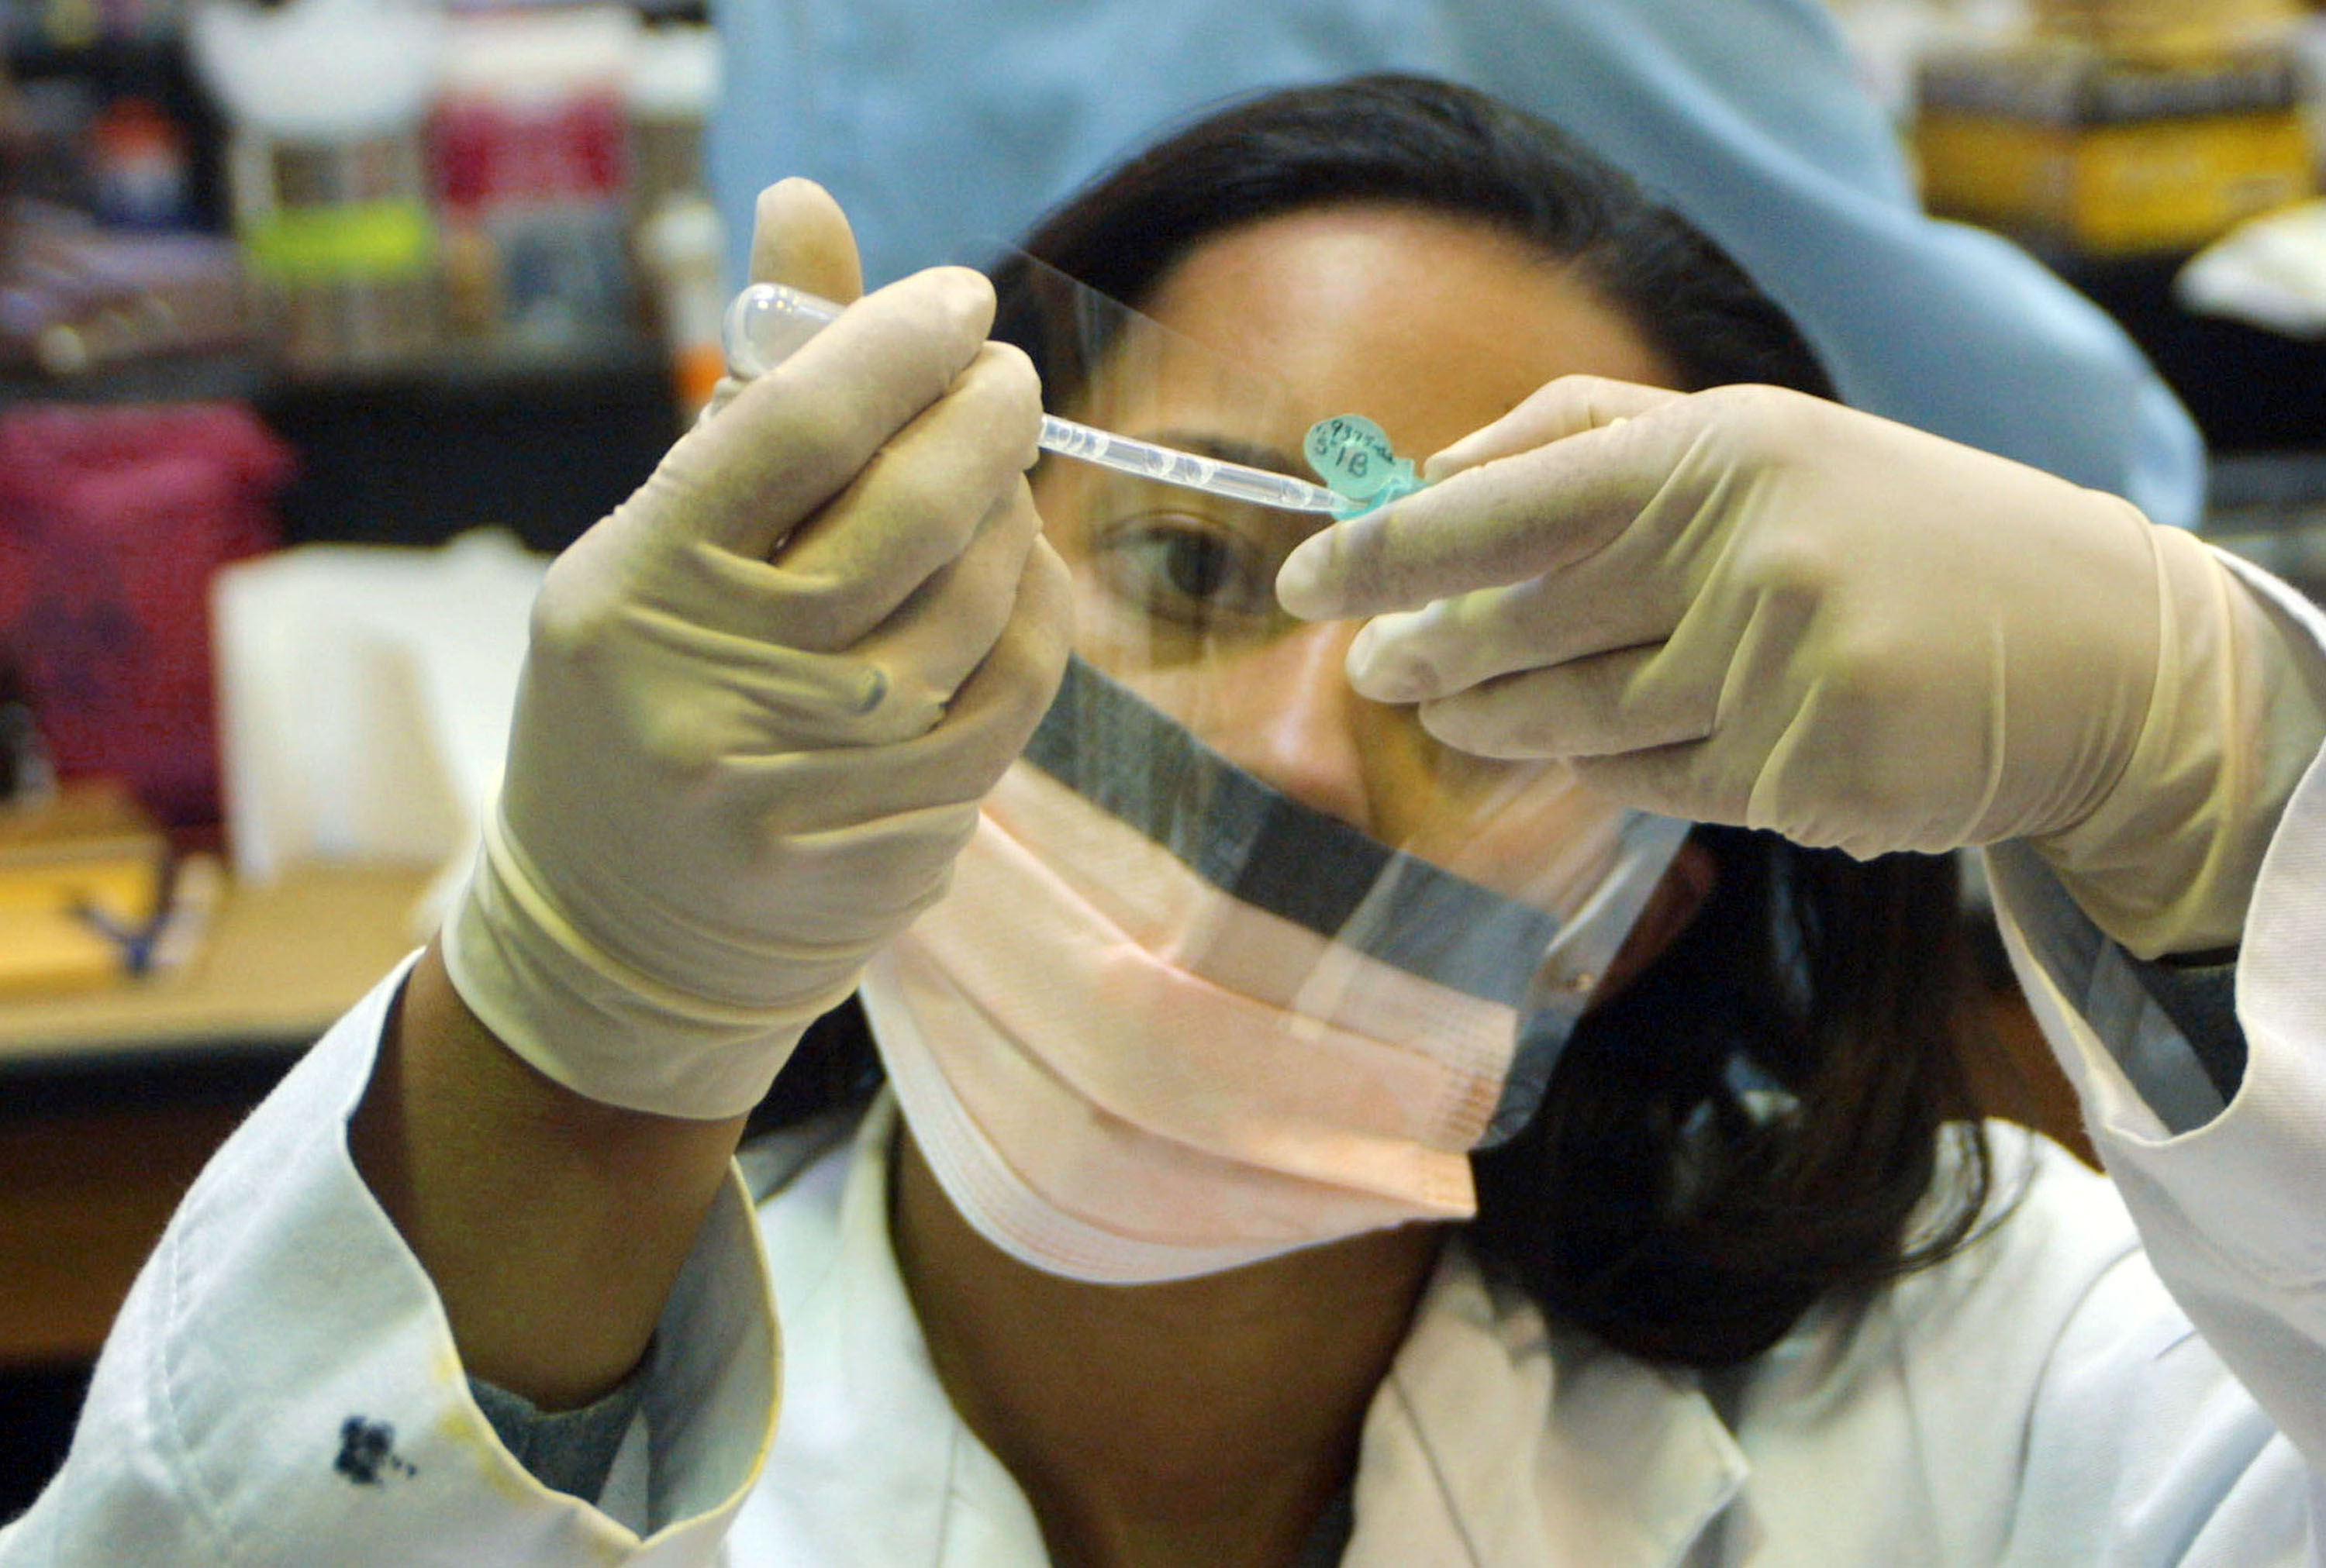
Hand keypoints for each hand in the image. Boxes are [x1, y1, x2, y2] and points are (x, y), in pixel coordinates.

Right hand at [442, 180, 1072, 1116]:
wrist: (624, 938)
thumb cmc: (638, 705)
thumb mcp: (653, 549)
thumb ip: (748, 395)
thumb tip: (811, 206)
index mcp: (636, 590)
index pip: (789, 430)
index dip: (894, 344)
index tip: (960, 299)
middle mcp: (719, 688)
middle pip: (910, 515)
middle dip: (985, 417)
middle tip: (1004, 373)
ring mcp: (816, 780)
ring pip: (984, 602)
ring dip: (1016, 513)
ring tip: (996, 477)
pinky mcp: (893, 840)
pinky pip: (1017, 692)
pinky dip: (1038, 613)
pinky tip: (1019, 575)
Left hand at [1277, 379, 2324, 957]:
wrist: (2090, 644)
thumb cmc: (1884, 530)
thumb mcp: (1752, 442)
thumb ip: (1583, 442)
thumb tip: (1420, 480)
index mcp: (1716, 451)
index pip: (1505, 507)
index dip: (1389, 550)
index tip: (1305, 580)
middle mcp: (1741, 555)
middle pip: (1517, 629)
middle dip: (1424, 655)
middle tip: (1374, 668)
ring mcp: (1777, 672)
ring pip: (1570, 721)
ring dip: (1493, 720)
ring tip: (1454, 709)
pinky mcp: (1803, 773)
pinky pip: (1649, 782)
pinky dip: (1613, 766)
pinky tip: (1611, 742)